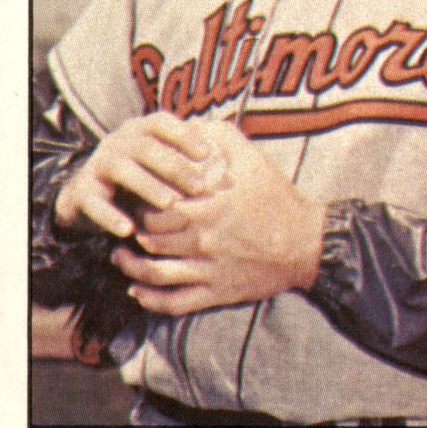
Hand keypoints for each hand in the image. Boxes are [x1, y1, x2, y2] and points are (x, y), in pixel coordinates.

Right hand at [55, 112, 211, 237]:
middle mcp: (118, 142)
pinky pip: (95, 201)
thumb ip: (191, 158)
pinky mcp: (82, 191)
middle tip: (199, 187)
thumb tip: (238, 157)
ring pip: (122, 169)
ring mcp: (98, 165)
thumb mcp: (163, 162)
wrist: (90, 195)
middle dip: (173, 165)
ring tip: (170, 203)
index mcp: (140, 130)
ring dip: (147, 185)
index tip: (208, 152)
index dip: (184, 134)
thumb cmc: (142, 177)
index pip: (161, 123)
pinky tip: (128, 229)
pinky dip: (110, 216)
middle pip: (145, 146)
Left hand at [110, 120, 325, 313]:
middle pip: (150, 239)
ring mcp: (208, 270)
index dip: (138, 203)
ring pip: (155, 273)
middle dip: (131, 232)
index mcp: (208, 208)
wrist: (307, 244)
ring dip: (131, 266)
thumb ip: (223, 137)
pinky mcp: (216, 293)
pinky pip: (175, 302)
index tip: (133, 196)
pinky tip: (138, 290)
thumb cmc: (280, 199)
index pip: (156, 208)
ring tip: (119, 257)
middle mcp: (203, 241)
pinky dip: (151, 299)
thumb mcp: (255, 160)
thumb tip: (195, 124)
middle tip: (123, 224)